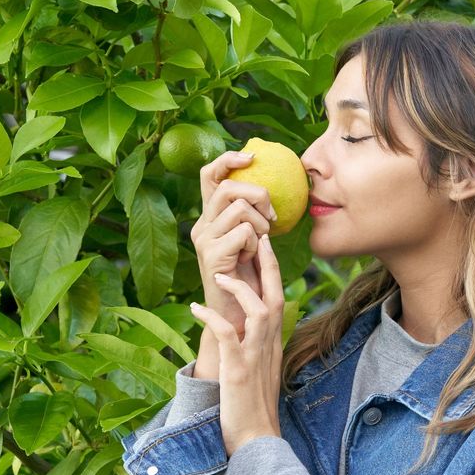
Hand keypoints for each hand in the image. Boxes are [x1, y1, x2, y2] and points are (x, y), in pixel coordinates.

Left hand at [188, 234, 283, 456]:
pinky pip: (227, 335)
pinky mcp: (239, 369)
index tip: (265, 248)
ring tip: (219, 274)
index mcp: (274, 345)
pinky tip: (195, 308)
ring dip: (240, 288)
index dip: (273, 273)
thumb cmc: (251, 410)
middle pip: (276, 296)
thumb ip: (255, 348)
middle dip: (268, 266)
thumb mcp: (257, 372)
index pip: (279, 300)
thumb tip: (244, 330)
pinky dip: (212, 318)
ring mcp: (256, 357)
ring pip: (257, 310)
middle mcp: (270, 346)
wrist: (254, 441)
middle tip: (257, 239)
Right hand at [193, 151, 277, 337]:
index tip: (252, 156)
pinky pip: (245, 232)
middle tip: (272, 217)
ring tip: (260, 245)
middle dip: (259, 195)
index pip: (210, 175)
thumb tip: (273, 188)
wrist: (237, 317)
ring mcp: (203, 240)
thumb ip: (255, 217)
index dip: (228, 159)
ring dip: (261, 224)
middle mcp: (201, 225)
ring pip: (240, 208)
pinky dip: (257, 243)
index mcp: (209, 218)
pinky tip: (251, 259)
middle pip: (228, 187)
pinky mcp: (211, 254)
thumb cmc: (250, 281)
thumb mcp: (254, 242)